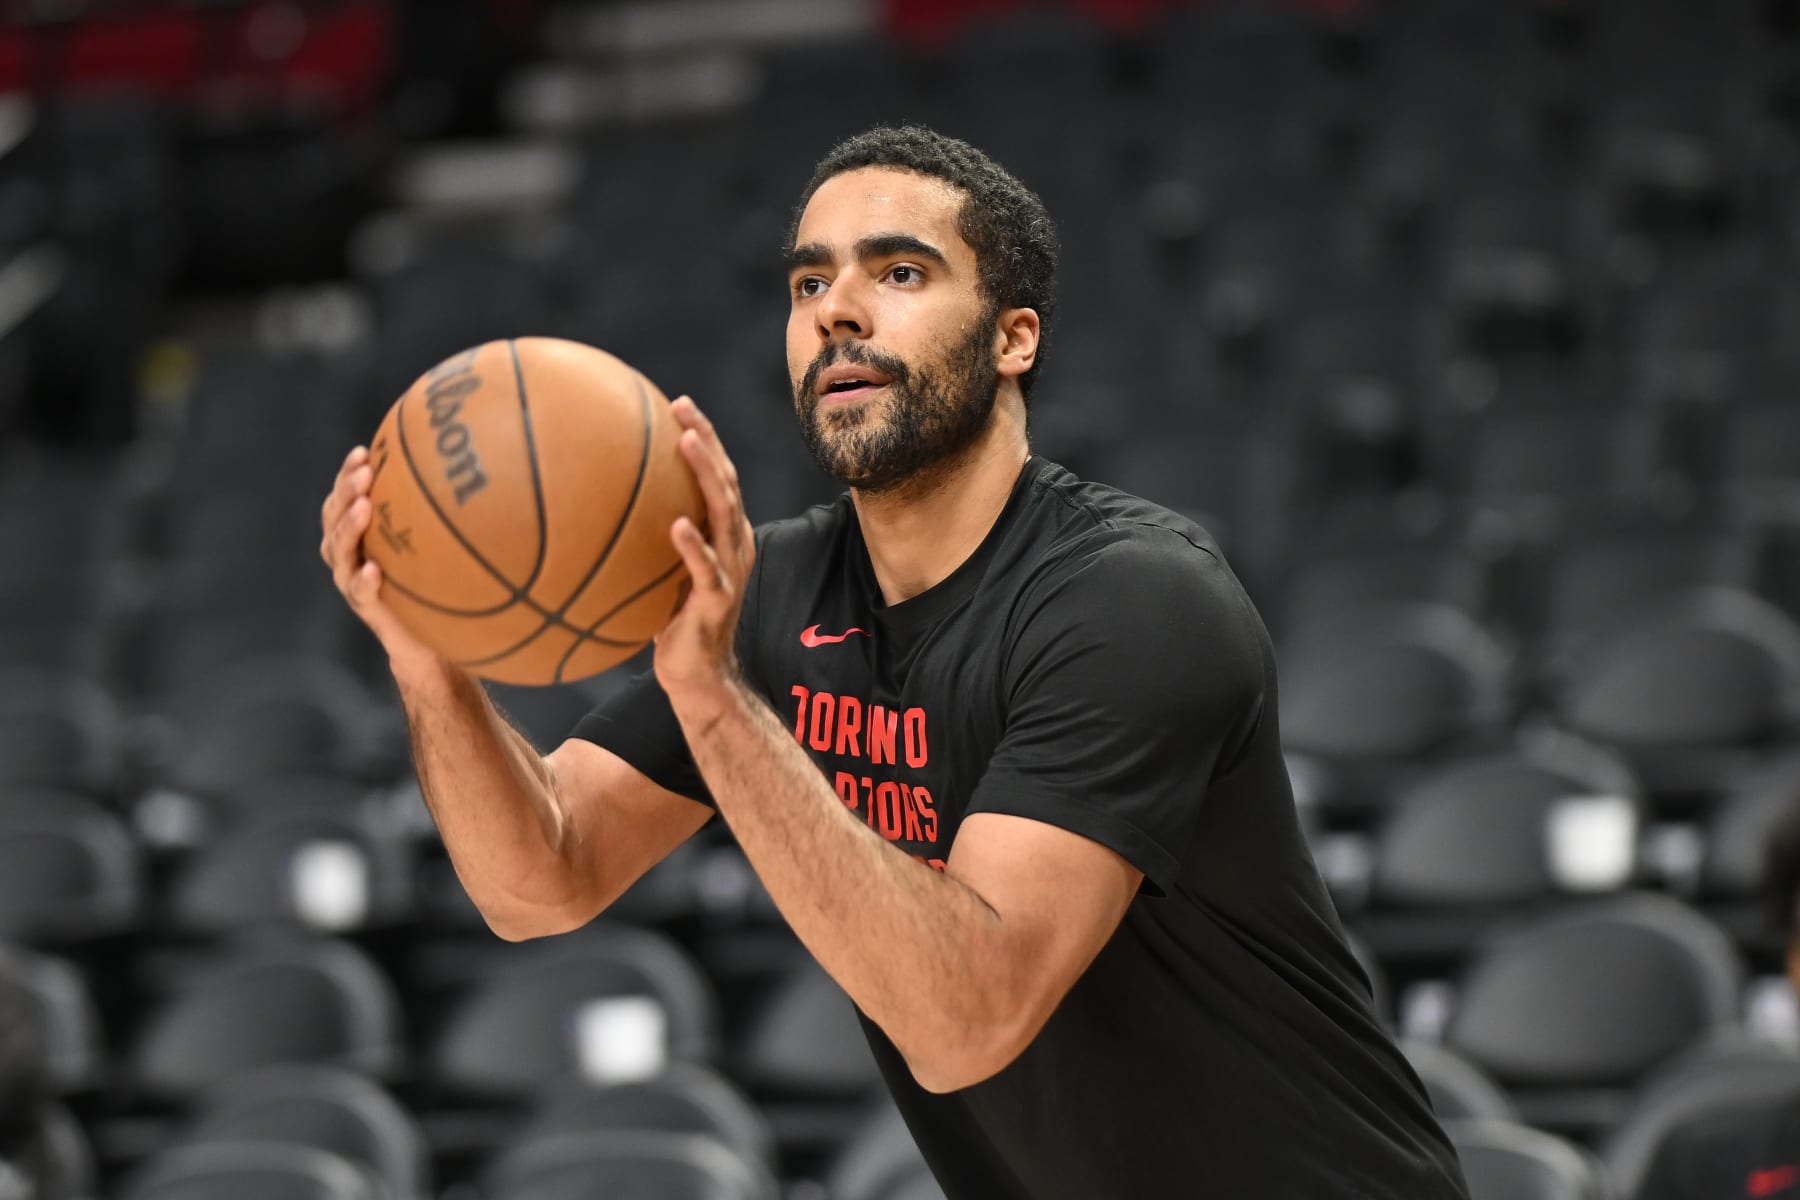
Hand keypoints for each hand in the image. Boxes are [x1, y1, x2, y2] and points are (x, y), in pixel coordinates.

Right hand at [318, 444, 442, 673]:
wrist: (429, 640)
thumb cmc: (431, 582)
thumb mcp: (433, 544)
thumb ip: (438, 514)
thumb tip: (474, 470)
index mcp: (359, 532)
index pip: (345, 496)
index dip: (347, 474)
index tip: (363, 452)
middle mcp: (349, 553)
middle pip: (334, 516)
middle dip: (346, 491)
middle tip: (364, 473)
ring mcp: (353, 581)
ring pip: (339, 551)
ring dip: (349, 528)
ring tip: (363, 509)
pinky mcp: (367, 608)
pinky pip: (360, 593)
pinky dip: (363, 581)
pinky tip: (373, 571)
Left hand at [654, 396, 755, 716]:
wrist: (698, 677)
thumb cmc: (671, 625)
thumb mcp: (655, 576)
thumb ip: (641, 543)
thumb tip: (587, 512)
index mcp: (723, 535)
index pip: (717, 476)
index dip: (703, 437)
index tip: (678, 404)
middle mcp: (734, 545)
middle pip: (725, 481)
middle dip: (706, 440)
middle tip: (683, 409)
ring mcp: (730, 571)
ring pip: (724, 512)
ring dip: (706, 475)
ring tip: (687, 443)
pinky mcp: (718, 600)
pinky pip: (706, 568)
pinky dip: (693, 545)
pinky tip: (676, 525)